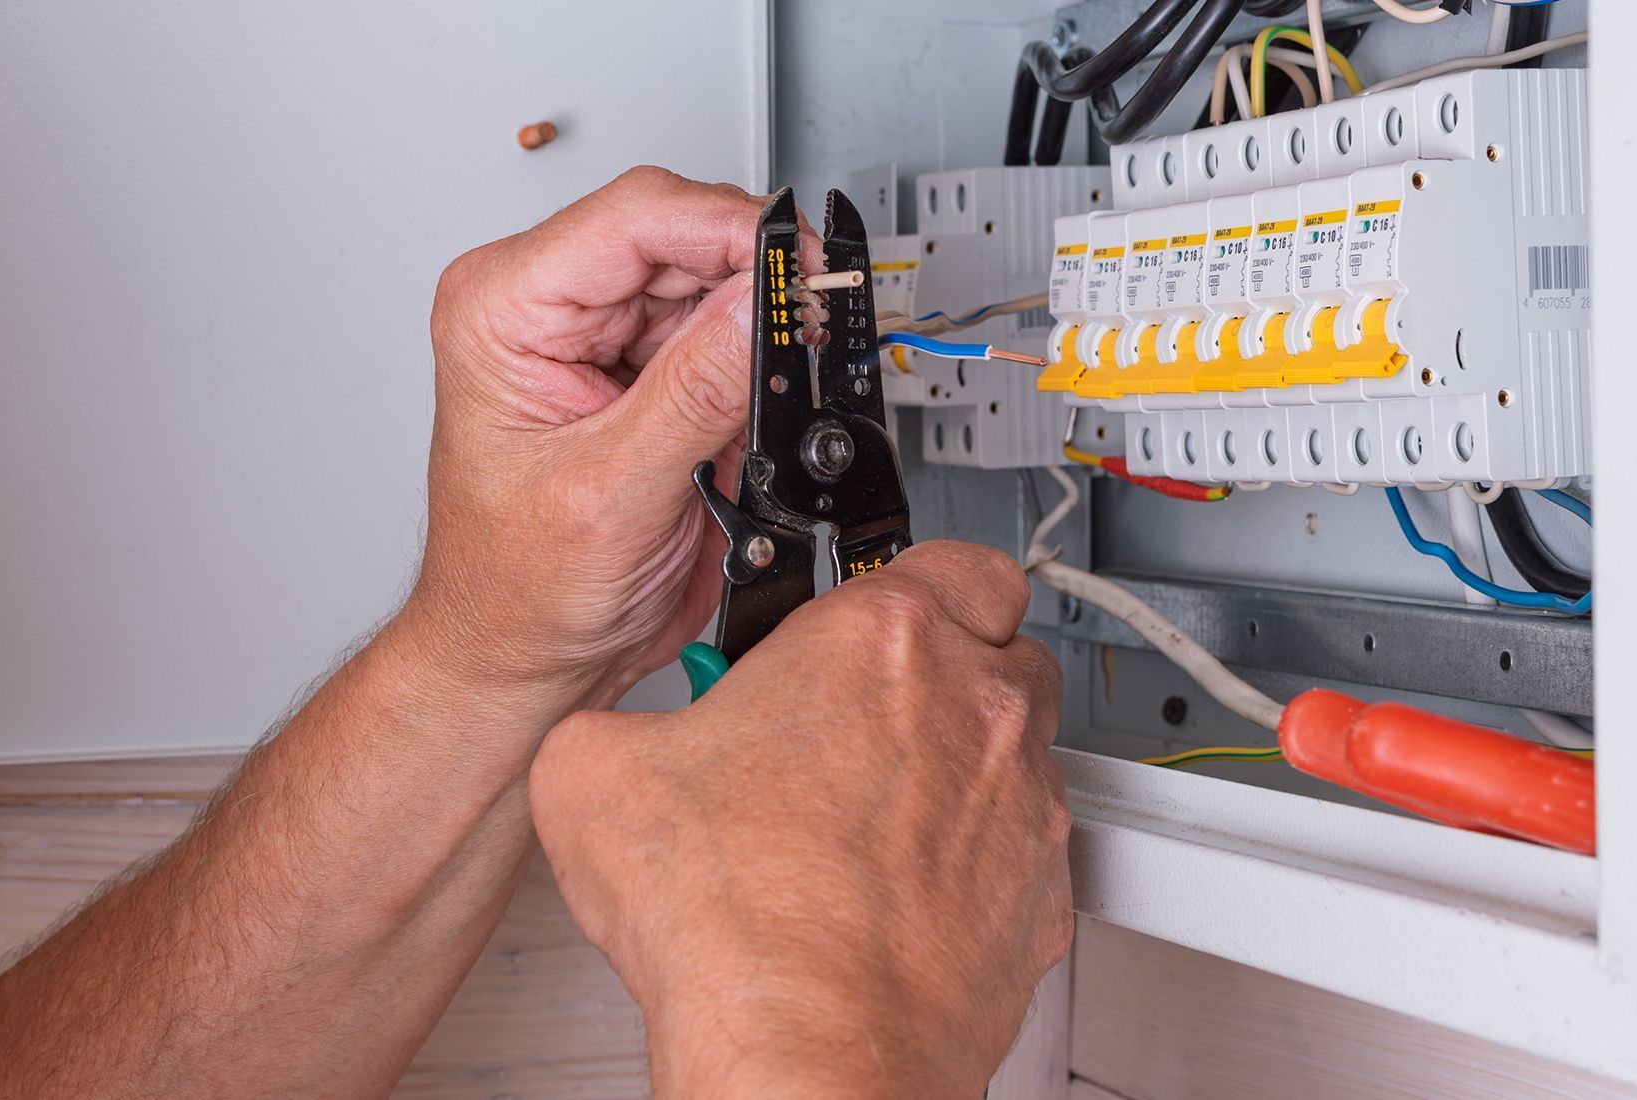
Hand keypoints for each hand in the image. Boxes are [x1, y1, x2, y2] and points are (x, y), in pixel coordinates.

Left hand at [395, 166, 822, 729]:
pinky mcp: (646, 371)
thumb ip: (696, 392)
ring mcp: (601, 336)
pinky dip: (760, 364)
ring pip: (714, 281)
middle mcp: (548, 306)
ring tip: (783, 381)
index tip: (803, 264)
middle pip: (683, 235)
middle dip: (757, 279)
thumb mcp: (613, 492)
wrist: (523, 658)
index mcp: (505, 308)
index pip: (635, 217)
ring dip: (761, 327)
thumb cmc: (517, 592)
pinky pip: (724, 334)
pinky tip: (763, 403)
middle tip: (815, 324)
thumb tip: (764, 304)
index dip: (731, 227)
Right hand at [528, 542, 1072, 1098]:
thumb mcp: (594, 771)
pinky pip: (1025, 851)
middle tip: (866, 711)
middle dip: (943, 667)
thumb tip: (612, 740)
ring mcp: (1021, 804)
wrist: (806, 1051)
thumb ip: (628, 717)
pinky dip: (980, 861)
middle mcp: (975, 708)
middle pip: (1000, 645)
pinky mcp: (1042, 896)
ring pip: (1021, 748)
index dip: (911, 578)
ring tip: (875, 814)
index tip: (867, 609)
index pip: (952, 554)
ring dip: (963, 764)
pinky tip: (903, 893)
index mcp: (883, 641)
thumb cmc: (734, 922)